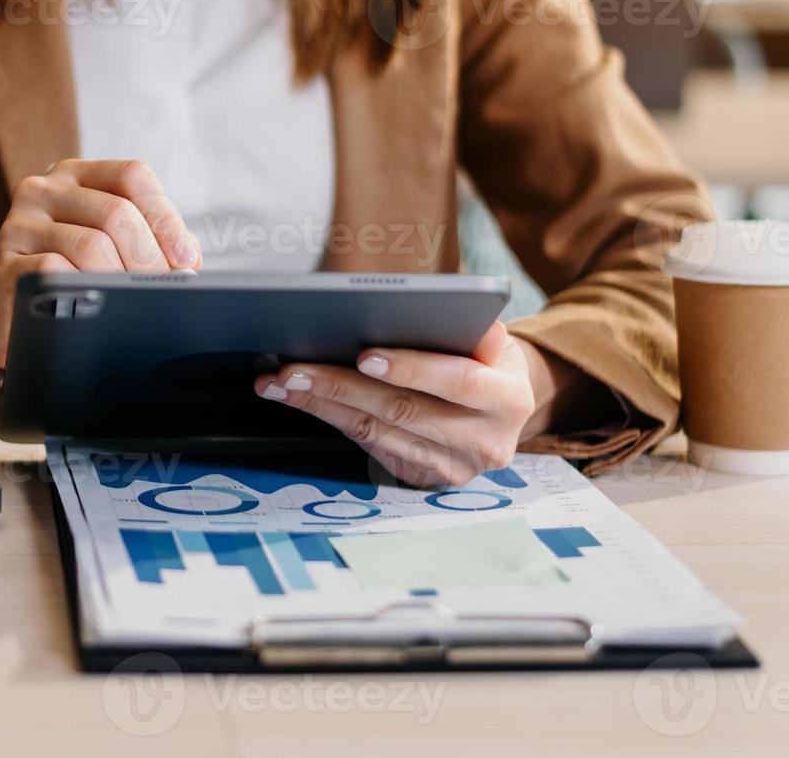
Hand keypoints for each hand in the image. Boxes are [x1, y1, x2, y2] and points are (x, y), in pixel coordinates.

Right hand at [0, 159, 199, 385]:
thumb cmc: (66, 279)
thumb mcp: (107, 248)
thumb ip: (147, 242)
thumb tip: (186, 260)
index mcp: (76, 176)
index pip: (132, 175)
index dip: (165, 217)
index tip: (184, 260)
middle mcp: (43, 188)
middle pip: (117, 213)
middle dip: (150, 259)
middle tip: (162, 291)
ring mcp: (19, 223)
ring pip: (91, 245)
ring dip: (122, 280)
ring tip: (132, 303)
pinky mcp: (3, 263)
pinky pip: (57, 272)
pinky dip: (85, 292)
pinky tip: (92, 307)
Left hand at [253, 322, 546, 487]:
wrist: (502, 417)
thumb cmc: (488, 366)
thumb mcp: (497, 345)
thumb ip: (477, 331)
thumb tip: (442, 309)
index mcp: (508, 400)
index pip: (457, 381)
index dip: (410, 369)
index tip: (364, 354)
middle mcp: (484, 442)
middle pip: (401, 411)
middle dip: (340, 387)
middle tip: (293, 368)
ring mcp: (452, 468)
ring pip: (374, 433)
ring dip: (320, 405)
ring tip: (280, 381)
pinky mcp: (422, 479)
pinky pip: (367, 446)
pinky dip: (329, 419)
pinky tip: (300, 399)